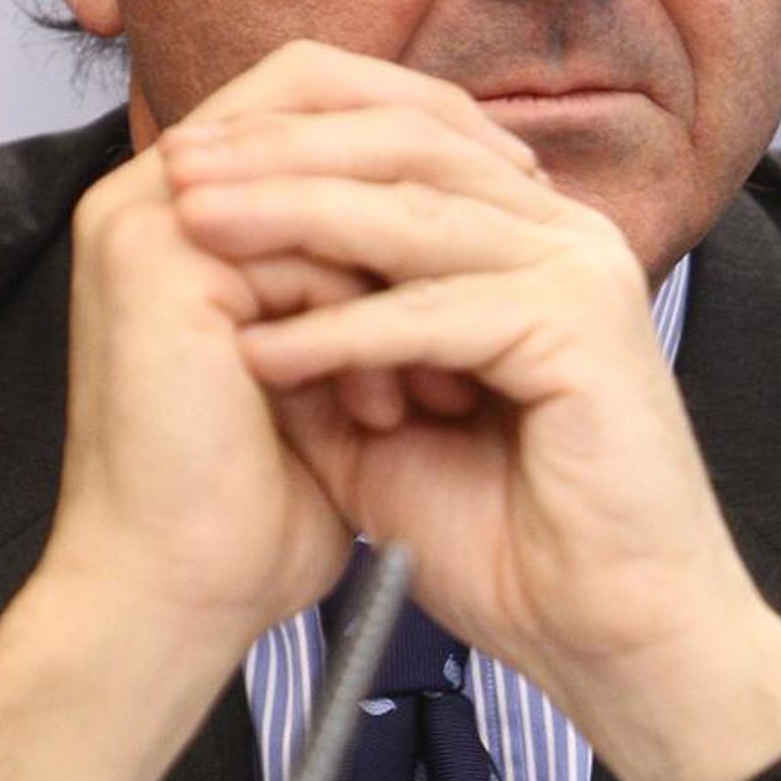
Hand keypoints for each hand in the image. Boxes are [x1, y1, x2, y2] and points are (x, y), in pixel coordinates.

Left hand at [159, 46, 780, 780]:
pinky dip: (342, 330)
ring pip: (415, 215)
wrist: (603, 634)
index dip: (285, 146)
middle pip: (405, 150)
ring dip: (293, 217)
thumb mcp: (379, 428)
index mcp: (526, 239)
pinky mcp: (585, 327)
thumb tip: (224, 286)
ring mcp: (583, 272)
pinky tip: (265, 352)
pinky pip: (438, 311)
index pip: (399, 148)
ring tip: (196, 230)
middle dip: (277, 156)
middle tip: (177, 170)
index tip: (183, 167)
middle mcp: (563, 236)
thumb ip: (322, 345)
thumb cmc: (511, 545)